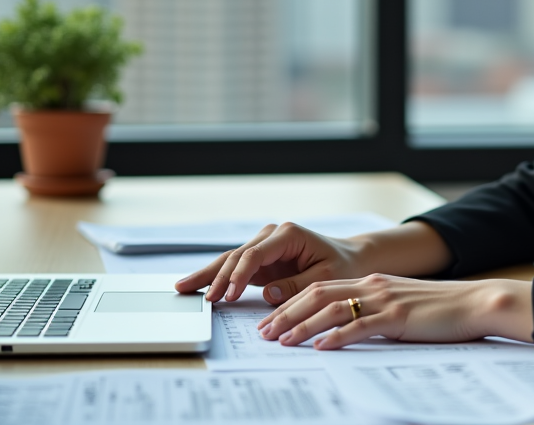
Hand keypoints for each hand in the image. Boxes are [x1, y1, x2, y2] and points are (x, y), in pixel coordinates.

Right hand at [174, 222, 365, 304]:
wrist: (350, 259)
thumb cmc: (343, 266)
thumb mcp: (326, 278)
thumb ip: (297, 286)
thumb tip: (268, 294)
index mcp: (288, 235)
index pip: (255, 254)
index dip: (239, 275)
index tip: (227, 295)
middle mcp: (272, 236)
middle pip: (237, 256)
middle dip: (216, 277)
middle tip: (200, 297)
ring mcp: (263, 245)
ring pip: (230, 260)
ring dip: (208, 275)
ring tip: (183, 288)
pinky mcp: (260, 259)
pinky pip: (234, 268)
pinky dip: (216, 278)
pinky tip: (196, 286)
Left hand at [257, 274, 533, 348]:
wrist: (477, 302)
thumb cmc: (443, 310)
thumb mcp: (402, 306)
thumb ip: (376, 313)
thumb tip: (348, 330)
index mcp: (373, 282)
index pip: (322, 288)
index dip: (292, 302)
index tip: (271, 318)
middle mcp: (374, 286)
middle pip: (318, 294)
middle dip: (287, 312)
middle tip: (263, 331)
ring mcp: (385, 300)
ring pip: (332, 308)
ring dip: (303, 325)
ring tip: (281, 340)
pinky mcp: (398, 317)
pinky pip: (360, 326)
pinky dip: (336, 336)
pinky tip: (321, 347)